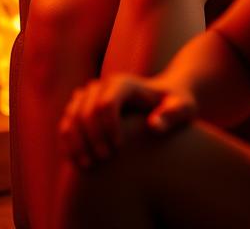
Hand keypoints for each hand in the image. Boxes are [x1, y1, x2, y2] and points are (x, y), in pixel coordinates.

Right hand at [59, 74, 195, 166]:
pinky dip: (67, 143)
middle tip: (103, 161)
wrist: (161, 99)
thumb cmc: (175, 105)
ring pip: (71, 115)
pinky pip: (66, 124)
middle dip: (91, 138)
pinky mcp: (82, 108)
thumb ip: (173, 115)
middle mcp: (104, 85)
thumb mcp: (183, 108)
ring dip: (75, 142)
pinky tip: (78, 163)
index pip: (106, 103)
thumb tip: (153, 125)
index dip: (108, 128)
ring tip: (88, 166)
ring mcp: (90, 96)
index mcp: (125, 83)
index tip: (118, 150)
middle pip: (85, 109)